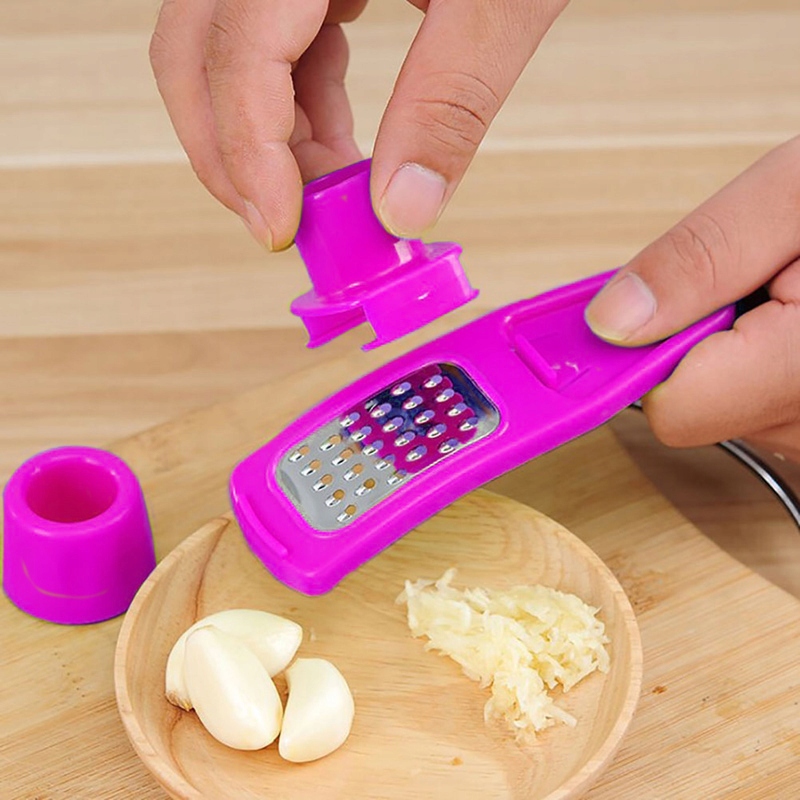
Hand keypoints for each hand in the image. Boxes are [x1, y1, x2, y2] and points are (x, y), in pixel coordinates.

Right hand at [149, 0, 568, 249]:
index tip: (283, 228)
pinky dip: (299, 108)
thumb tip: (402, 208)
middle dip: (234, 155)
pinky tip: (338, 142)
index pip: (238, 53)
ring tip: (333, 190)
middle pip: (198, 55)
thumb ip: (449, 102)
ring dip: (270, 141)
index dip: (249, 154)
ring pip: (230, 59)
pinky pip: (273, 46)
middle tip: (284, 224)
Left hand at [585, 136, 799, 461]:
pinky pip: (757, 405)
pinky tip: (790, 319)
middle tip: (730, 279)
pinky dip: (754, 363)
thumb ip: (700, 260)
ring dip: (726, 348)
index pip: (668, 403)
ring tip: (782, 290)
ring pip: (722, 406)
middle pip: (690, 405)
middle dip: (688, 340)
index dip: (636, 353)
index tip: (616, 317)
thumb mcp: (795, 197)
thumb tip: (610, 320)